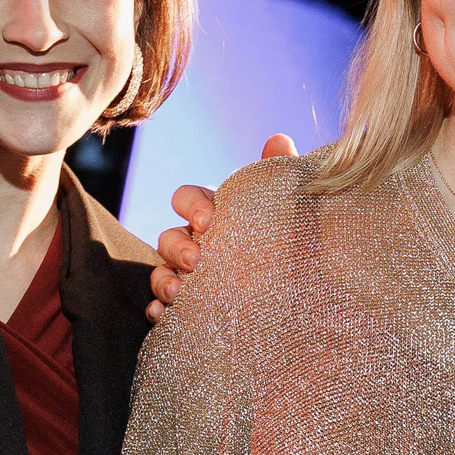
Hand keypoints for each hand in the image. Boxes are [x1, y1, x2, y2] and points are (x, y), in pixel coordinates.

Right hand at [146, 135, 294, 318]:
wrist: (297, 294)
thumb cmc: (286, 242)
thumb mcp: (286, 210)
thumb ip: (280, 175)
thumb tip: (280, 139)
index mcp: (213, 214)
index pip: (187, 197)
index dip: (192, 205)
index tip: (209, 220)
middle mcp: (194, 243)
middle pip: (168, 237)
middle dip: (177, 247)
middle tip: (196, 261)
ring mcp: (186, 276)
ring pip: (160, 271)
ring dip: (164, 280)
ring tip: (178, 293)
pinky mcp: (186, 307)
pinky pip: (160, 306)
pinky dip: (157, 309)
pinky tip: (161, 315)